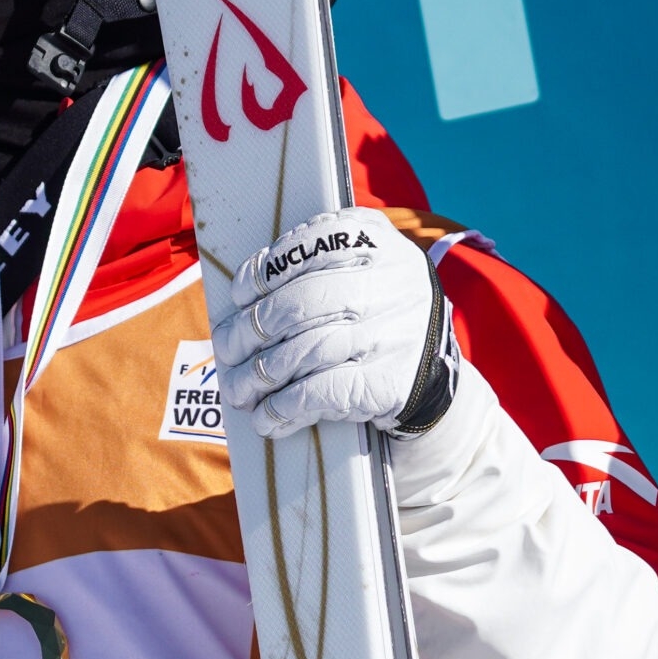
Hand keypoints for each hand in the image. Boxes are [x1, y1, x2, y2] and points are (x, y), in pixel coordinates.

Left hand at [212, 206, 455, 438]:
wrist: (431, 373)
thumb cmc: (369, 316)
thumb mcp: (353, 270)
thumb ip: (307, 268)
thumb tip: (241, 304)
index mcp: (375, 242)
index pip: (310, 245)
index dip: (265, 271)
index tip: (240, 297)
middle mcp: (392, 282)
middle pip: (301, 303)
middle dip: (250, 329)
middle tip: (226, 349)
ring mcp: (396, 333)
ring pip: (309, 350)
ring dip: (260, 375)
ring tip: (237, 390)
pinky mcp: (393, 382)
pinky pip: (326, 391)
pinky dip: (287, 406)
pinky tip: (267, 416)